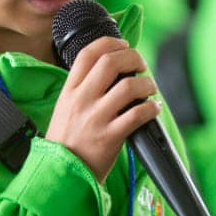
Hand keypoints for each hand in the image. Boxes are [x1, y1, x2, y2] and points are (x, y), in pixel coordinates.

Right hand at [46, 36, 159, 182]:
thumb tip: (112, 72)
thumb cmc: (66, 142)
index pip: (88, 53)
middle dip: (133, 57)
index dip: (110, 42)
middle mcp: (82, 100)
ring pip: (128, 87)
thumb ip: (82, 89)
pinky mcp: (110, 136)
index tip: (124, 45)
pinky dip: (152, 108)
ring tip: (150, 89)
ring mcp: (96, 118)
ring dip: (147, 84)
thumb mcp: (65, 108)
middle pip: (111, 62)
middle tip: (141, 65)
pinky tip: (153, 108)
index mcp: (70, 90)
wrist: (61, 172)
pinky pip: (138, 114)